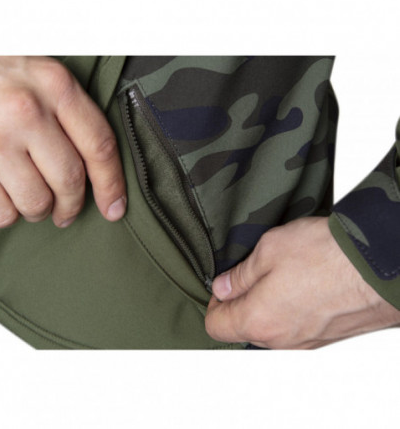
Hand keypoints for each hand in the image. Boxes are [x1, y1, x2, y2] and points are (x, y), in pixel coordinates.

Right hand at [0, 56, 125, 227]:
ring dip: (41, 211)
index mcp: (54, 87)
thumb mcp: (43, 73)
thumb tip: (98, 164)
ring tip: (35, 200)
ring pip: (36, 203)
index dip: (112, 184)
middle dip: (72, 205)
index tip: (115, 207)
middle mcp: (25, 114)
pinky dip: (9, 214)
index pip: (99, 146)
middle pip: (69, 181)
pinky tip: (7, 197)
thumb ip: (72, 112)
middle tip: (67, 209)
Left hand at [205, 217, 399, 348]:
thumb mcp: (268, 250)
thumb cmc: (327, 255)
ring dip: (267, 307)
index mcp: (258, 320)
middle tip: (252, 275)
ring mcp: (306, 342)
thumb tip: (223, 287)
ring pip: (271, 330)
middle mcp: (281, 340)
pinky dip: (290, 311)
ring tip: (280, 276)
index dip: (214, 304)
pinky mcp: (326, 338)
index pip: (216, 326)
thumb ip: (240, 275)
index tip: (224, 286)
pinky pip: (295, 330)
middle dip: (241, 304)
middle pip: (244, 329)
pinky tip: (302, 286)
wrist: (379, 264)